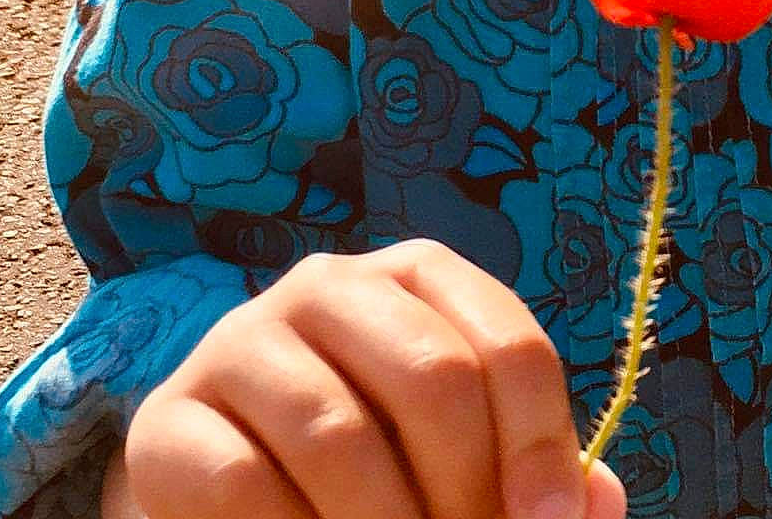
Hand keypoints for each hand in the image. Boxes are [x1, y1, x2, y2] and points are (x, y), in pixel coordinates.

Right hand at [121, 239, 626, 518]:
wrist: (224, 483)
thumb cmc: (372, 465)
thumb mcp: (453, 452)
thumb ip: (527, 468)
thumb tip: (599, 499)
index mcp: (419, 276)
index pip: (507, 344)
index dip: (541, 444)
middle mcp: (332, 284)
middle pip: (433, 378)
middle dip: (466, 491)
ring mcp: (244, 341)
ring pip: (341, 435)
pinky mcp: (172, 419)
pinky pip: (245, 486)